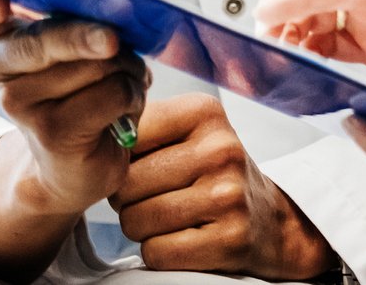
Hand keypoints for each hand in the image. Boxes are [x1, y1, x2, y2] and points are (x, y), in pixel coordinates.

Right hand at [0, 0, 148, 281]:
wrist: (74, 163)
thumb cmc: (80, 90)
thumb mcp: (73, 46)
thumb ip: (78, 22)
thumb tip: (114, 15)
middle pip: (40, 40)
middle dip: (83, 36)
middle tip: (111, 40)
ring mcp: (18, 101)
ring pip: (94, 63)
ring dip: (127, 69)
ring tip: (122, 83)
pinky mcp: (51, 131)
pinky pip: (112, 92)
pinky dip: (132, 95)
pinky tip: (123, 111)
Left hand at [112, 93, 336, 278]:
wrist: (270, 220)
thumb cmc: (212, 174)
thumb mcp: (189, 132)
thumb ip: (144, 126)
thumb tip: (95, 139)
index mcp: (206, 112)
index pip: (127, 136)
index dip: (122, 159)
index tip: (142, 164)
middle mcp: (221, 150)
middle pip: (126, 184)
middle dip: (128, 198)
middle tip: (156, 197)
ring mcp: (228, 196)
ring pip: (135, 221)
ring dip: (141, 228)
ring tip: (169, 217)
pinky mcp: (229, 240)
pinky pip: (156, 253)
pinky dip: (159, 252)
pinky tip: (182, 239)